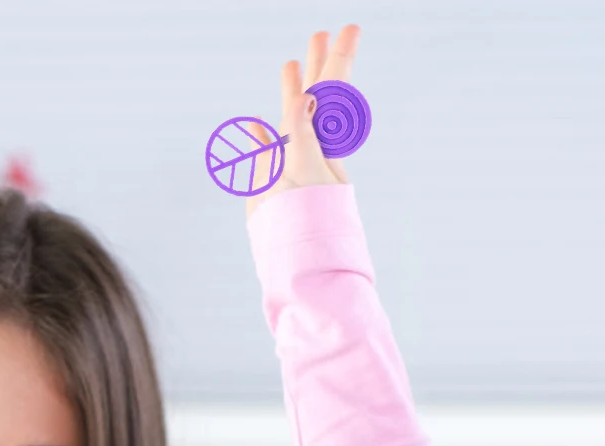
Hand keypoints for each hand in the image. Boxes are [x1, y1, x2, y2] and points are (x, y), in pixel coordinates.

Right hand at [244, 24, 360, 217]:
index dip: (337, 59)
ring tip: (293, 62)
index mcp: (320, 140)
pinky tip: (256, 123)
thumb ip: (302, 132)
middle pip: (316, 96)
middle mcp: (308, 147)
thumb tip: (302, 99)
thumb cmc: (304, 219)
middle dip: (319, 63)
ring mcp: (290, 162)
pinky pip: (271, 148)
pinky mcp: (273, 180)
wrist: (293, 256)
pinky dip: (264, 134)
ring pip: (295, 116)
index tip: (348, 30)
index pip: (330, 91)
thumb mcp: (304, 170)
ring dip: (295, 89)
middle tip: (322, 32)